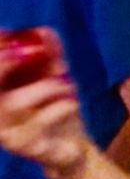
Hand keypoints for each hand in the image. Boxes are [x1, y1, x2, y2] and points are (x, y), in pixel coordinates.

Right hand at [0, 28, 86, 178]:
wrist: (73, 148)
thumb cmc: (57, 110)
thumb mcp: (56, 78)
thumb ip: (50, 56)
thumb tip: (44, 30)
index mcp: (0, 98)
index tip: (5, 33)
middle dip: (3, 65)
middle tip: (26, 51)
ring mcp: (6, 134)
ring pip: (15, 103)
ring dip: (46, 87)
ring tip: (66, 84)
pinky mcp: (25, 147)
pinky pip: (41, 120)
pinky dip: (61, 105)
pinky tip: (72, 103)